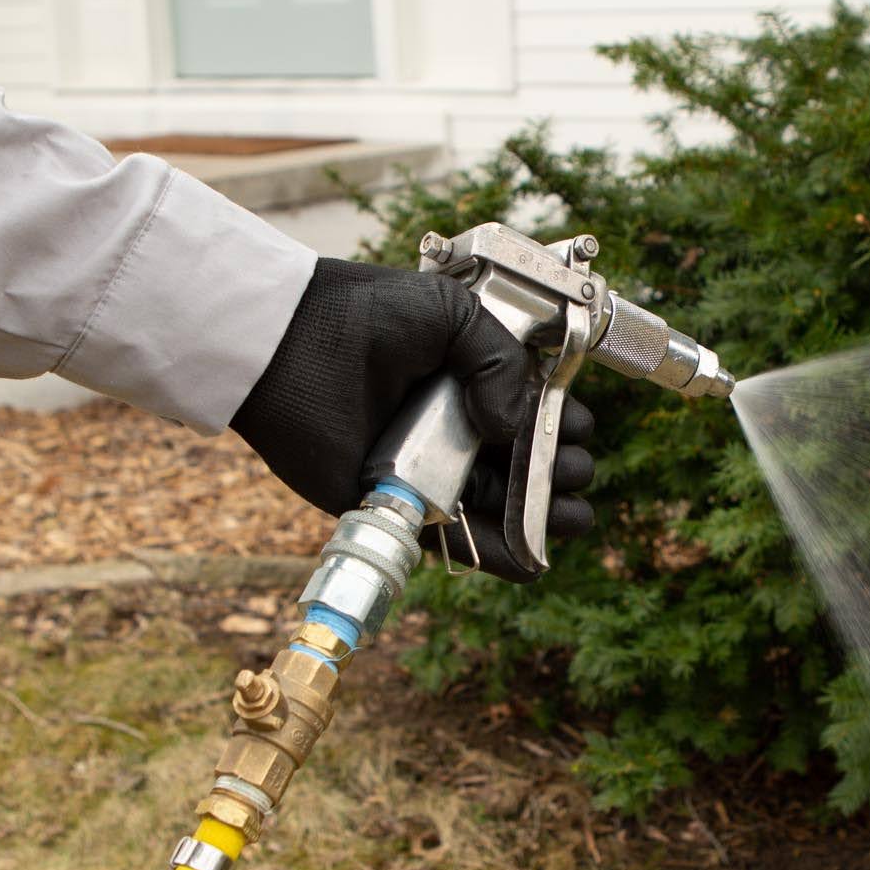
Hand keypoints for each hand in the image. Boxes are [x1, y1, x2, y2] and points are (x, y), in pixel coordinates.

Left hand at [231, 259, 593, 581]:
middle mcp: (457, 427)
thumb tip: (520, 425)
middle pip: (529, 463)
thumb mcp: (452, 314)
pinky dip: (497, 554)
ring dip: (544, 516)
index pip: (536, 412)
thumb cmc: (368, 315)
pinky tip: (532, 555)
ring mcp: (433, 469)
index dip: (563, 424)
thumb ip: (501, 361)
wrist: (293, 344)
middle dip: (561, 469)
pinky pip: (458, 539)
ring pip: (504, 505)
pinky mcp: (404, 504)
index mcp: (473, 379)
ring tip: (571, 515)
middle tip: (569, 467)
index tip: (575, 426)